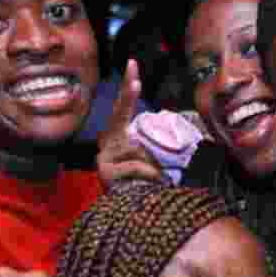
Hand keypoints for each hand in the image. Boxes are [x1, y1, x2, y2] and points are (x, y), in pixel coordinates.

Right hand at [96, 59, 164, 185]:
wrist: (131, 212)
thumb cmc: (145, 183)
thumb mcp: (153, 159)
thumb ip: (155, 146)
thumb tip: (172, 138)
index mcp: (118, 136)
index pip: (122, 107)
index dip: (127, 87)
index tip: (132, 63)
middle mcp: (108, 143)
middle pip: (118, 115)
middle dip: (128, 97)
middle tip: (135, 81)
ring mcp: (104, 157)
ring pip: (138, 148)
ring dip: (155, 162)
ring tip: (160, 176)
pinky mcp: (105, 172)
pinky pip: (137, 165)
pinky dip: (150, 173)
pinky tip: (154, 182)